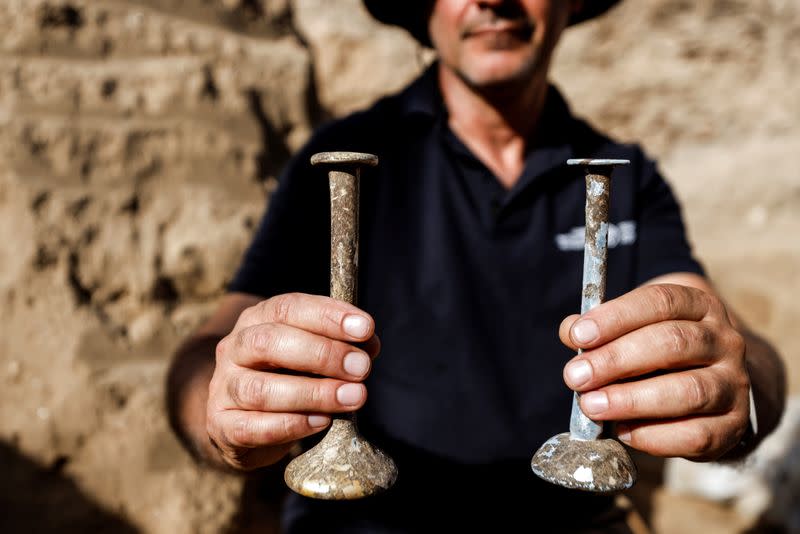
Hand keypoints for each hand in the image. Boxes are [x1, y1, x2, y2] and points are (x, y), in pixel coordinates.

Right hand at [207, 293, 379, 470]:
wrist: (244, 422)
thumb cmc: (288, 378)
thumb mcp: (314, 356)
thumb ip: (341, 347)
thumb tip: (369, 346)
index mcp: (257, 320)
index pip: (287, 307)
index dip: (327, 316)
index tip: (365, 328)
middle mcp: (234, 348)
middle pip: (269, 342)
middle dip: (322, 354)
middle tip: (362, 368)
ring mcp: (222, 388)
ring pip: (260, 389)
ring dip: (313, 393)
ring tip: (352, 398)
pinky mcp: (221, 426)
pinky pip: (252, 428)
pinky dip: (291, 425)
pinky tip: (322, 422)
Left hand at [559, 283, 750, 460]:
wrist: (716, 390)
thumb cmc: (662, 354)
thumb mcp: (635, 329)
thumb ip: (601, 329)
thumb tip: (570, 331)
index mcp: (700, 306)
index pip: (660, 301)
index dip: (616, 317)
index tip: (579, 336)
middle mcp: (725, 341)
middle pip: (672, 343)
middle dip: (616, 360)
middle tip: (575, 376)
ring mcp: (734, 384)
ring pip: (688, 391)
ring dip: (632, 400)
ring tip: (591, 406)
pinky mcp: (734, 425)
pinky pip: (696, 434)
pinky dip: (654, 435)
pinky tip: (623, 431)